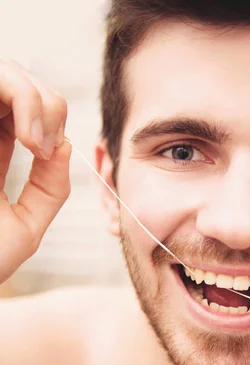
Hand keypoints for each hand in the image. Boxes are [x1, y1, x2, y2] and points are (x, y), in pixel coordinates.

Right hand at [0, 59, 70, 283]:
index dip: (49, 115)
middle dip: (44, 99)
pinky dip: (14, 96)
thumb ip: (49, 189)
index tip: (50, 151)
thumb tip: (66, 145)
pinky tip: (27, 137)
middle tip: (45, 142)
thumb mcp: (25, 228)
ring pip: (1, 73)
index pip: (26, 109)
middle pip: (14, 80)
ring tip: (37, 141)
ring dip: (29, 95)